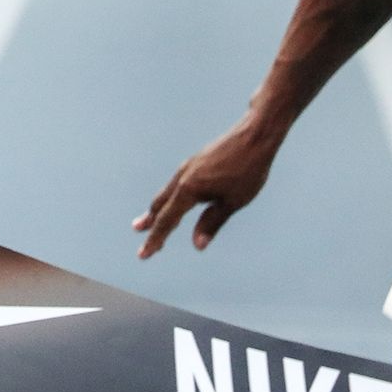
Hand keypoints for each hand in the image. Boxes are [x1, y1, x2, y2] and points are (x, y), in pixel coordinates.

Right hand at [132, 117, 283, 257]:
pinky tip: (176, 200)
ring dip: (157, 209)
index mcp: (189, 190)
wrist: (253, 137)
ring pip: (166, 193)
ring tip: (149, 220)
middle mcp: (182, 178)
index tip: (144, 255)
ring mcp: (187, 168)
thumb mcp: (232, 202)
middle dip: (150, 222)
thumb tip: (197, 245)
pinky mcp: (195, 163)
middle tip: (138, 232)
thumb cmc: (247, 171)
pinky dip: (170, 198)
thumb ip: (212, 222)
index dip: (155, 239)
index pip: (167, 220)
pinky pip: (176, 185)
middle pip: (160, 205)